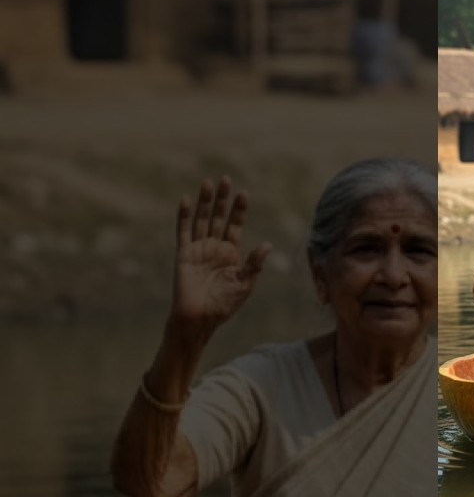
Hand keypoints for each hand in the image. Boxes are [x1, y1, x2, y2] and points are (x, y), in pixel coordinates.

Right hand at [168, 177, 271, 340]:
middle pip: (219, 218)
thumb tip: (267, 244)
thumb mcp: (245, 283)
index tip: (244, 193)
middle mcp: (214, 248)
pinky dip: (185, 216)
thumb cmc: (224, 304)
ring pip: (202, 220)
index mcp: (230, 253)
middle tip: (226, 179)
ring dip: (205, 202)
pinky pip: (183, 232)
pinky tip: (187, 200)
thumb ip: (254, 263)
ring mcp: (198, 249)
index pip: (235, 225)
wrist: (200, 318)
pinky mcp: (184, 254)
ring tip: (209, 182)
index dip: (239, 210)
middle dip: (222, 200)